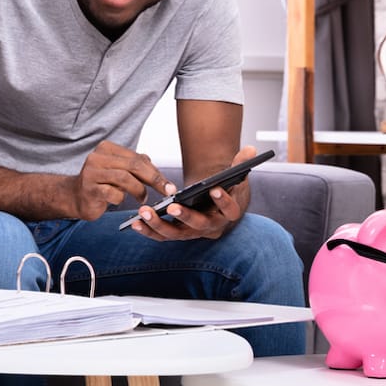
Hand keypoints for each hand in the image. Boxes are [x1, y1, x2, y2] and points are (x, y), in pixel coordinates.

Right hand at [69, 141, 176, 220]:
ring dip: (139, 190)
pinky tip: (119, 200)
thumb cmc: (101, 184)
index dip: (155, 172)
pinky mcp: (89, 188)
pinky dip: (121, 198)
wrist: (75, 197)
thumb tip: (156, 169)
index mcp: (106, 148)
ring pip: (125, 178)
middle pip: (133, 165)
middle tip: (166, 191)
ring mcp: (91, 172)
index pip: (137, 158)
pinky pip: (113, 193)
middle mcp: (97, 157)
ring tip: (142, 198)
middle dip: (154, 179)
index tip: (169, 185)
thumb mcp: (119, 171)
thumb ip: (135, 166)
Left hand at [126, 146, 255, 240]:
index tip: (215, 189)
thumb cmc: (223, 188)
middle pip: (199, 225)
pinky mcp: (176, 234)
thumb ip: (241, 163)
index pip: (230, 210)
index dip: (224, 201)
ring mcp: (192, 233)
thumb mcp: (235, 176)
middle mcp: (211, 227)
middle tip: (173, 207)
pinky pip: (161, 236)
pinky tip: (134, 223)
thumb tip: (251, 150)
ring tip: (144, 212)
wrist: (213, 202)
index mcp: (228, 213)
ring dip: (159, 225)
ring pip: (175, 234)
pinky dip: (148, 231)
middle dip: (185, 217)